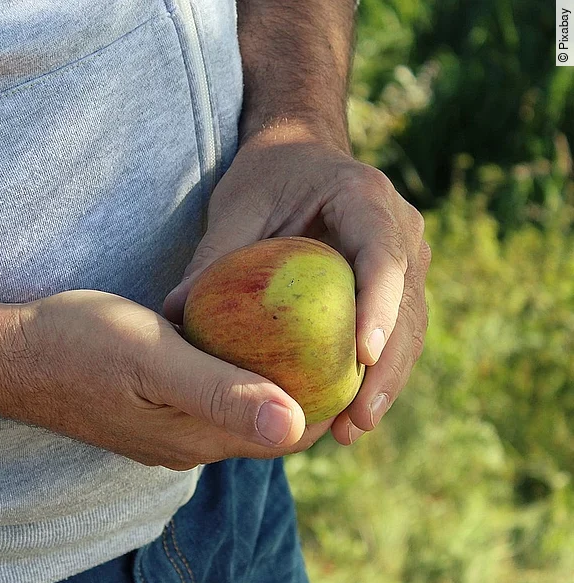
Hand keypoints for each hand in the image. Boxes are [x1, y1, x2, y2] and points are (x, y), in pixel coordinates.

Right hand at [0, 290, 321, 470]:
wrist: (8, 356)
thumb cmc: (78, 346)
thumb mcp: (153, 359)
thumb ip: (221, 392)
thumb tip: (295, 426)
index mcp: (197, 439)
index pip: (288, 435)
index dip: (330, 401)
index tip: (359, 354)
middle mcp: (187, 445)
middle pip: (268, 426)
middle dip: (309, 390)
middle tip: (340, 334)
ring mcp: (165, 432)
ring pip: (238, 412)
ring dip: (273, 381)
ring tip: (303, 332)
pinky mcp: (148, 413)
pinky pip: (210, 399)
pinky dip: (236, 374)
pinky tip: (239, 337)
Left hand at [162, 125, 430, 445]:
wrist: (300, 152)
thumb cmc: (265, 176)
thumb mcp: (236, 206)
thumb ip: (214, 257)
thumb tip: (173, 317)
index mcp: (366, 198)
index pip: (382, 256)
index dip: (379, 306)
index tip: (362, 355)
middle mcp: (401, 227)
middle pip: (408, 305)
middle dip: (387, 367)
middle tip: (358, 420)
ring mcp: (407, 256)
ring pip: (410, 327)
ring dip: (386, 381)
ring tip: (353, 429)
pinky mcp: (397, 284)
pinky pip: (394, 332)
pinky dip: (375, 372)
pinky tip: (348, 413)